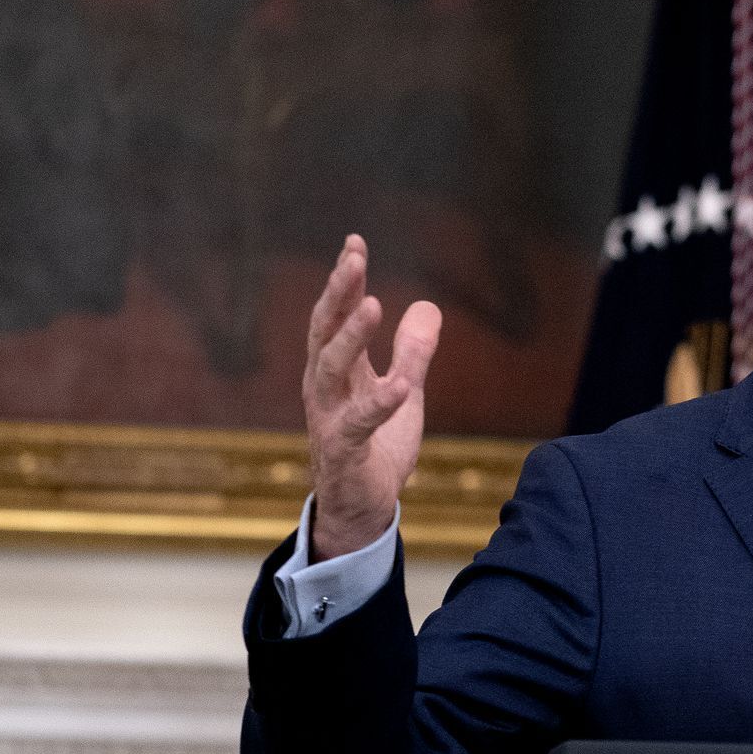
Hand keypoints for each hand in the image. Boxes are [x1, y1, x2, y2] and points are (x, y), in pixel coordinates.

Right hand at [304, 235, 441, 560]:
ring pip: (330, 368)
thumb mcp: (402, 392)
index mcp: (337, 371)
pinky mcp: (345, 451)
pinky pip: (360, 423)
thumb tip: (428, 305)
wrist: (362, 510)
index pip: (335, 316)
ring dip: (351, 336)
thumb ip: (413, 352)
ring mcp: (330, 418)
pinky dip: (380, 402)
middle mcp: (325, 388)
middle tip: (353, 259)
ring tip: (373, 304)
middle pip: (324, 331)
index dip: (344, 280)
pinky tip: (401, 384)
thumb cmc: (376, 448)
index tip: (355, 242)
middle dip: (338, 293)